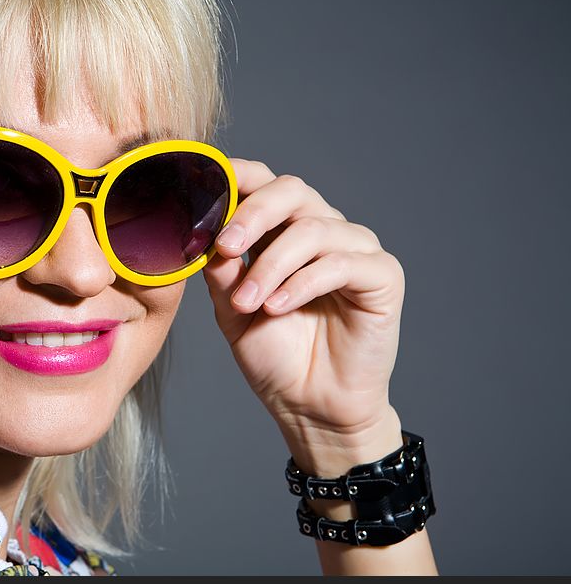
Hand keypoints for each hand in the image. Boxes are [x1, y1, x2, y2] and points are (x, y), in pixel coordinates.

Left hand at [202, 160, 405, 473]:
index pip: (264, 184)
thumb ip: (221, 271)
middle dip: (252, 214)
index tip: (203, 190)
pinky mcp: (382, 276)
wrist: (309, 406)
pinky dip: (304, 282)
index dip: (236, 177)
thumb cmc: (274, 356)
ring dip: (271, 265)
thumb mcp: (232, 310)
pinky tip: (277, 307)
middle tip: (225, 246)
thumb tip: (201, 232)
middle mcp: (321, 231)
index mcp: (283, 232)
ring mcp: (354, 251)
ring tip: (247, 302)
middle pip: (292, 191)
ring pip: (312, 229)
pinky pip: (342, 263)